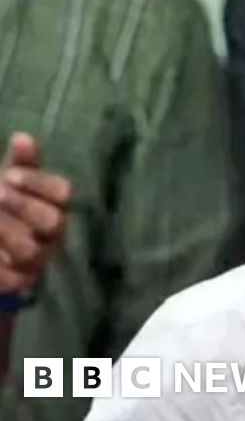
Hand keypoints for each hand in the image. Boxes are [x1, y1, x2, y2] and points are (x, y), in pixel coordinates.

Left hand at [0, 132, 70, 291]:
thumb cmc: (4, 208)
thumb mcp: (10, 183)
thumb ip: (20, 163)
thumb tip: (23, 137)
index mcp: (56, 206)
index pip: (63, 192)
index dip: (38, 183)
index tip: (10, 176)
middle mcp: (54, 234)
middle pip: (52, 221)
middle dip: (22, 206)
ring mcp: (40, 260)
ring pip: (31, 250)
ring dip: (5, 233)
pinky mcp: (22, 283)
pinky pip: (12, 278)